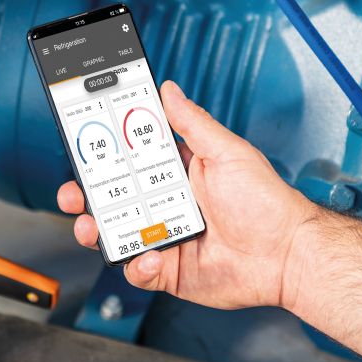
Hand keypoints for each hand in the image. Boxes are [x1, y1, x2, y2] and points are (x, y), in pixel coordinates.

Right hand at [57, 80, 315, 310]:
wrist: (286, 256)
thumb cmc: (267, 203)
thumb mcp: (227, 152)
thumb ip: (192, 123)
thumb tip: (169, 90)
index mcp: (176, 173)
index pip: (129, 159)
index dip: (102, 154)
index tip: (83, 146)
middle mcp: (166, 204)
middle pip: (112, 198)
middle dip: (86, 194)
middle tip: (74, 191)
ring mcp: (165, 237)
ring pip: (115, 234)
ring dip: (96, 229)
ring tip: (92, 226)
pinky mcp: (168, 271)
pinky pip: (137, 269)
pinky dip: (136, 264)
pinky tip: (150, 255)